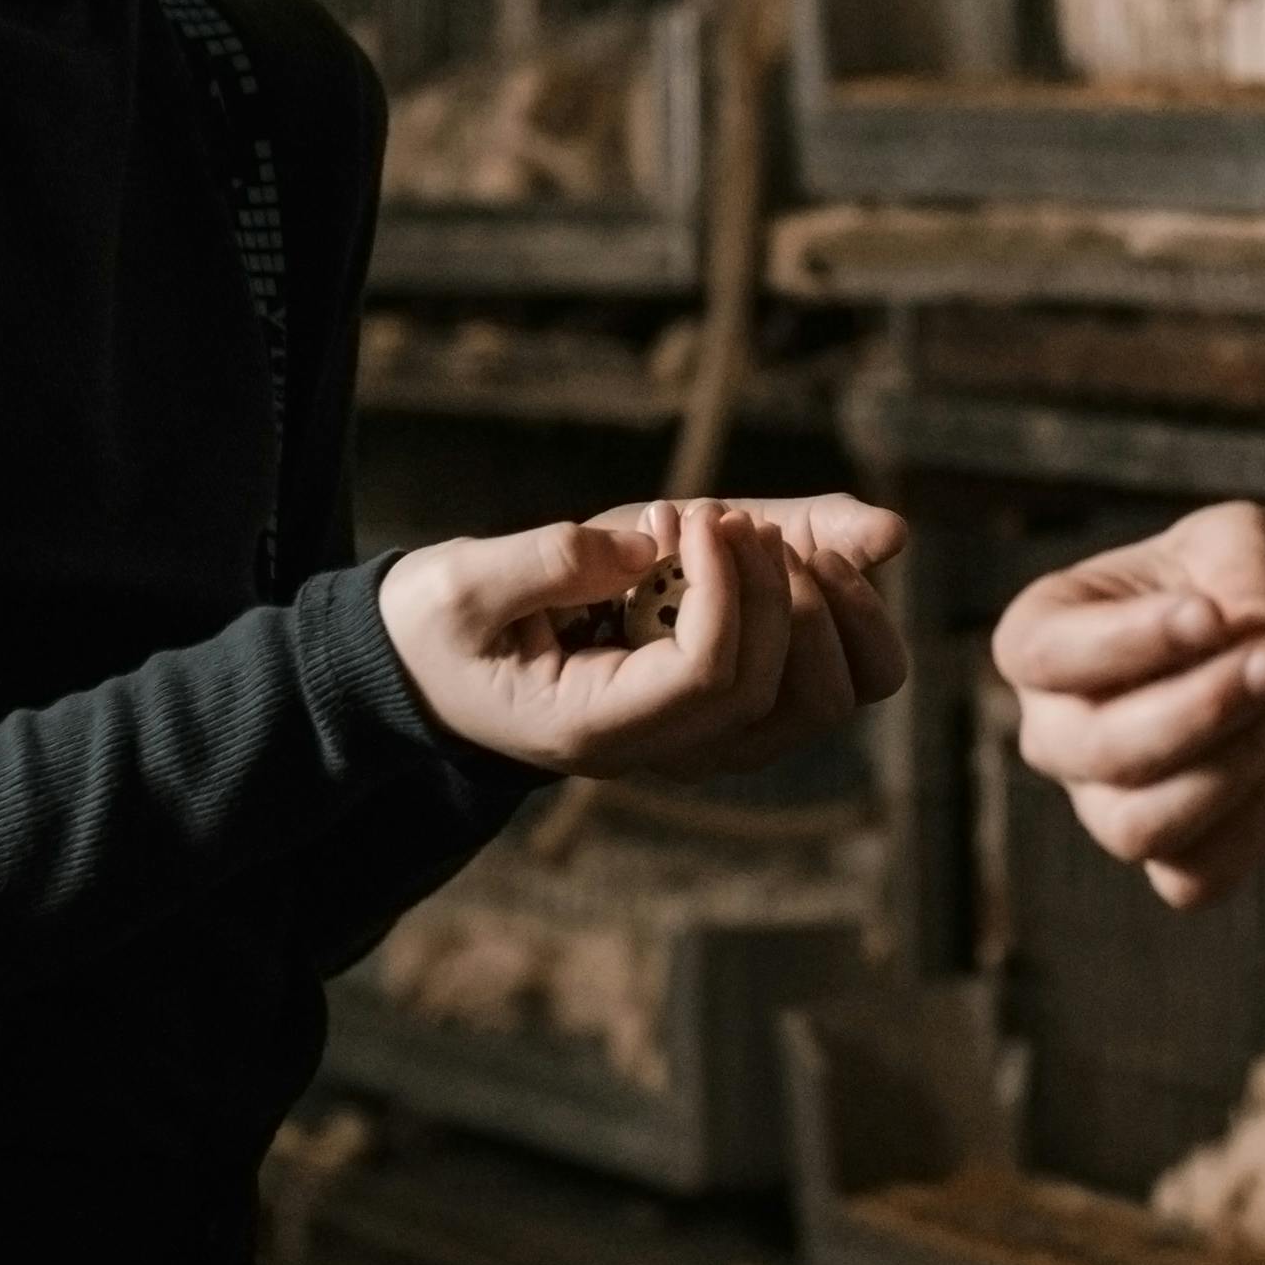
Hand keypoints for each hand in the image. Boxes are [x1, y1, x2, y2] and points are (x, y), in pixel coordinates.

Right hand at [382, 494, 909, 779]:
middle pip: (780, 695)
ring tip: (757, 530)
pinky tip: (777, 543)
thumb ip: (545, 563)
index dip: (723, 590)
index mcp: (596, 728)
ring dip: (823, 607)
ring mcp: (705, 734)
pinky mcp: (726, 701)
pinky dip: (827, 609)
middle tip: (723, 515)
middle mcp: (665, 749)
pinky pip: (817, 674)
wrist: (437, 670)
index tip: (697, 515)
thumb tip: (650, 547)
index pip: (707, 679)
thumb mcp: (460, 586)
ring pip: (824, 698)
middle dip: (774, 590)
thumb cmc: (440, 628)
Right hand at [992, 500, 1264, 909]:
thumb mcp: (1239, 538)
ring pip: (1138, 825)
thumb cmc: (1234, 581)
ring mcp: (1104, 803)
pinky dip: (1254, 822)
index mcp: (1043, 638)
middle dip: (1198, 709)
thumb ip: (1239, 568)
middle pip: (1096, 749)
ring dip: (1228, 770)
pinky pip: (1195, 874)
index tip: (1210, 616)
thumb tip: (1251, 626)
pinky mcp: (1168, 858)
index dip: (1126, 641)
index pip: (1046, 654)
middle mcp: (1056, 730)